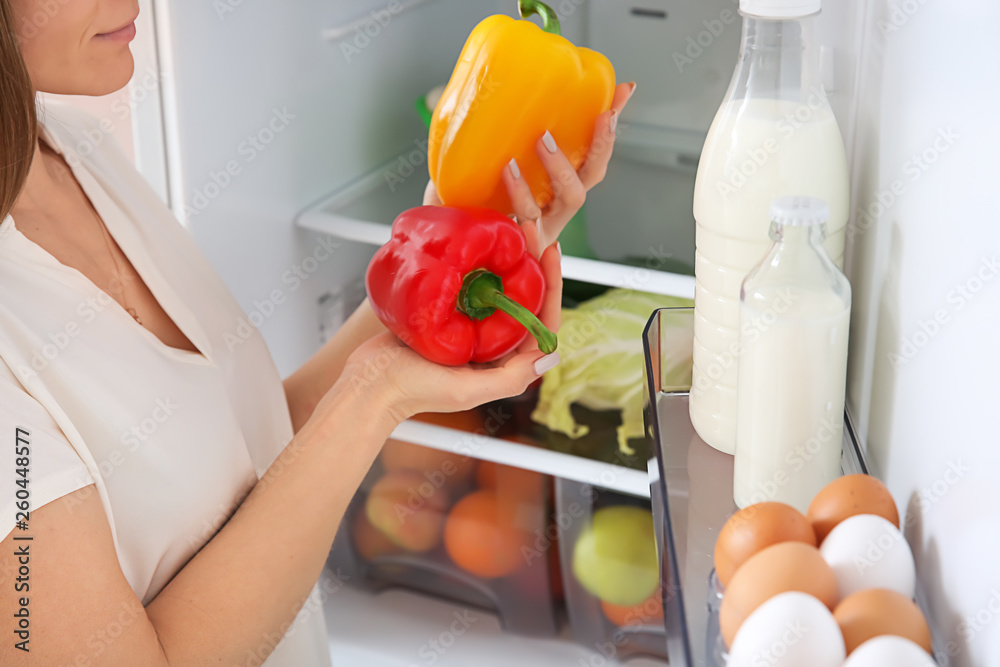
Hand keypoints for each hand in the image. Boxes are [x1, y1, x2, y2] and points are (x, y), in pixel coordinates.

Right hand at [335, 242, 562, 426]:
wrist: (369, 382)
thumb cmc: (414, 390)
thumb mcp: (466, 390)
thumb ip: (509, 378)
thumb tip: (550, 354)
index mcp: (505, 362)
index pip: (541, 321)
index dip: (551, 285)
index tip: (549, 252)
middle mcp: (493, 344)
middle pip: (524, 298)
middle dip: (532, 263)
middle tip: (530, 228)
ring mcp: (471, 327)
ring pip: (499, 287)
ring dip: (508, 259)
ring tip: (510, 228)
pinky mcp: (449, 314)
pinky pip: (471, 285)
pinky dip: (478, 264)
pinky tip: (478, 242)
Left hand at [423, 81, 636, 255]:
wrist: (448, 248)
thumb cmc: (467, 206)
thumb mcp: (477, 168)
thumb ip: (486, 139)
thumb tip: (482, 88)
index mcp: (554, 191)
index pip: (591, 154)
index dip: (608, 125)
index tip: (624, 89)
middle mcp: (555, 211)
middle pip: (590, 177)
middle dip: (600, 144)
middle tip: (600, 115)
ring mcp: (543, 230)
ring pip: (570, 199)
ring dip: (560, 168)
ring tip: (538, 143)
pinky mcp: (523, 246)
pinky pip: (532, 230)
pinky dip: (525, 209)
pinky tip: (513, 191)